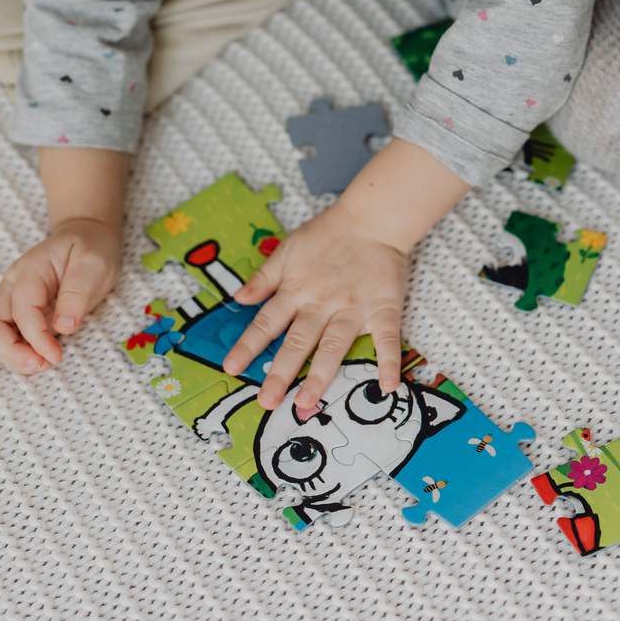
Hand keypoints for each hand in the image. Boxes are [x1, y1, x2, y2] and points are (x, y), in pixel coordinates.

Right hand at [0, 146, 127, 373]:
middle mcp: (13, 286)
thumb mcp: (93, 263)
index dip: (35, 337)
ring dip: (11, 357)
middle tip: (42, 365)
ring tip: (43, 364)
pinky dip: (18, 355)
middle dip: (9, 352)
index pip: (21, 309)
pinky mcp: (21, 315)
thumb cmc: (90, 247)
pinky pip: (7, 338)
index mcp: (30, 271)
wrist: (87, 236)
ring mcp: (13, 300)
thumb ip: (77, 292)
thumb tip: (64, 326)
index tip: (56, 356)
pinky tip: (41, 359)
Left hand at [221, 201, 410, 408]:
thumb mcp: (288, 250)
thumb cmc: (328, 234)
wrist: (372, 219)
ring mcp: (354, 308)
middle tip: (267, 402)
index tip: (232, 367)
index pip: (267, 322)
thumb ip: (264, 277)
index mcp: (297, 290)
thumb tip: (239, 299)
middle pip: (297, 341)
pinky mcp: (384, 309)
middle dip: (280, 372)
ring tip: (307, 401)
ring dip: (321, 375)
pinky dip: (388, 362)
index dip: (248, 345)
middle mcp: (322, 303)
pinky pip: (387, 339)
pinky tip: (387, 386)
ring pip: (334, 345)